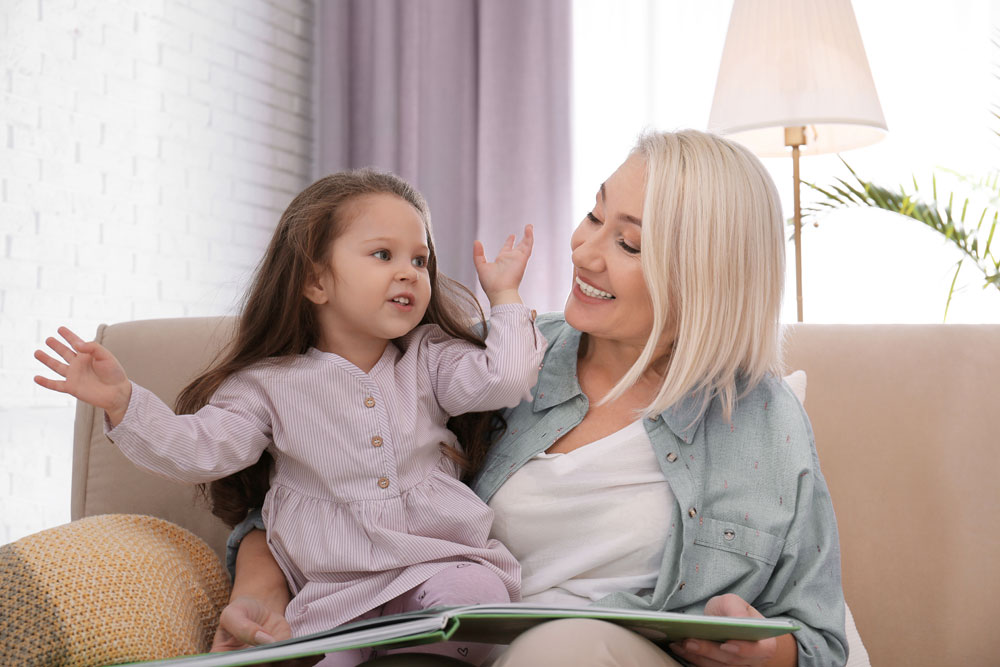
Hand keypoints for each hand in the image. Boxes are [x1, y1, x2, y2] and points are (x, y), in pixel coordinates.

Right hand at [34, 326, 131, 425]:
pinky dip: (45, 382)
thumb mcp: (105, 356)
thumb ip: (92, 347)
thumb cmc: (114, 373)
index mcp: (88, 355)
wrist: (117, 392)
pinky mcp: (71, 387)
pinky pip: (56, 385)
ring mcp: (74, 376)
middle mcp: (79, 365)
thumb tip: (76, 344)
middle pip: (64, 353)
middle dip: (56, 346)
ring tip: (37, 352)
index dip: (68, 336)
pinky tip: (36, 378)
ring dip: (47, 360)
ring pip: (57, 366)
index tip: (60, 328)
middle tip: (48, 339)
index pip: (76, 343)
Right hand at [212, 596, 319, 665]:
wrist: (257, 610)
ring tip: (310, 653)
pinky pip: (294, 664)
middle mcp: (247, 666)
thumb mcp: (234, 613)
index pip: (236, 666)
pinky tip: (316, 653)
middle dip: (276, 663)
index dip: (250, 664)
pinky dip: (306, 660)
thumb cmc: (241, 611)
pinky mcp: (281, 661)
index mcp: (226, 660)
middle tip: (291, 654)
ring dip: (296, 663)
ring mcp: (265, 665)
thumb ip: (243, 627)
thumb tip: (264, 641)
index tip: (265, 658)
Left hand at [473, 224, 533, 305]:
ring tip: (529, 226)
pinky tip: (529, 229)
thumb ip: (478, 254)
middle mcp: (511, 259)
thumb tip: (476, 242)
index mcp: (502, 261)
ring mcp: (518, 259)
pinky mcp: (522, 259)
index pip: (507, 249)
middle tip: (527, 229)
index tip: (512, 236)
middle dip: (522, 238)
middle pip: (519, 246)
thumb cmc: (490, 284)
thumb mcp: (481, 266)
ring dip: (528, 235)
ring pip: (525, 244)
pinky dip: (529, 237)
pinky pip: (527, 246)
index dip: (509, 242)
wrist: (500, 292)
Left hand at [669, 594, 794, 666]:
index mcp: (764, 643)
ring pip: (717, 666)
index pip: (759, 650)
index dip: (744, 649)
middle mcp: (753, 661)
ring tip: (679, 644)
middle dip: (709, 651)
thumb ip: (736, 609)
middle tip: (689, 641)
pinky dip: (691, 658)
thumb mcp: (734, 603)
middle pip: (732, 660)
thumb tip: (737, 620)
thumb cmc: (733, 612)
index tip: (726, 644)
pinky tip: (678, 647)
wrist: (728, 625)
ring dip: (696, 656)